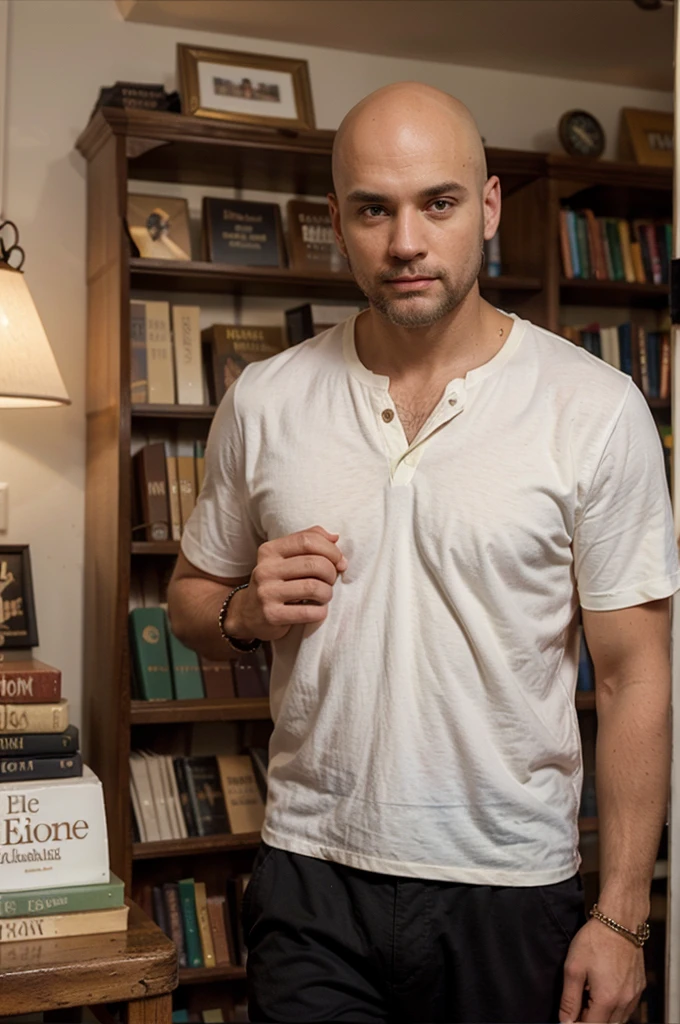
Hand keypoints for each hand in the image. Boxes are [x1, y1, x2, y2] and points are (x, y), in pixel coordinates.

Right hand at [228, 526, 347, 640]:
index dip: (331, 550)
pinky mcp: (272, 615)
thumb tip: (335, 537)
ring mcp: (266, 593)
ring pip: (314, 587)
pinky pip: (310, 612)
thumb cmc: (275, 582)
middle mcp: (265, 569)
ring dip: (327, 593)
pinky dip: (321, 611)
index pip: (307, 540)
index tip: (340, 561)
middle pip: (314, 564)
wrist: (247, 613)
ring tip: (324, 595)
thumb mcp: (284, 557)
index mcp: (269, 551)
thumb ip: (308, 542)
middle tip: (331, 581)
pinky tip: (317, 610)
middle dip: (331, 573)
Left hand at [559, 919, 645, 1022]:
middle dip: (589, 1021)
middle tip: (576, 1007)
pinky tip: (603, 992)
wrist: (619, 921)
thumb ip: (569, 999)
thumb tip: (565, 1020)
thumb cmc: (596, 939)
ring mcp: (634, 995)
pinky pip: (627, 1008)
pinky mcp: (639, 987)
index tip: (568, 1017)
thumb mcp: (574, 968)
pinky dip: (614, 1008)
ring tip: (589, 996)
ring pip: (618, 1020)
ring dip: (602, 1016)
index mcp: (607, 999)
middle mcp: (624, 1001)